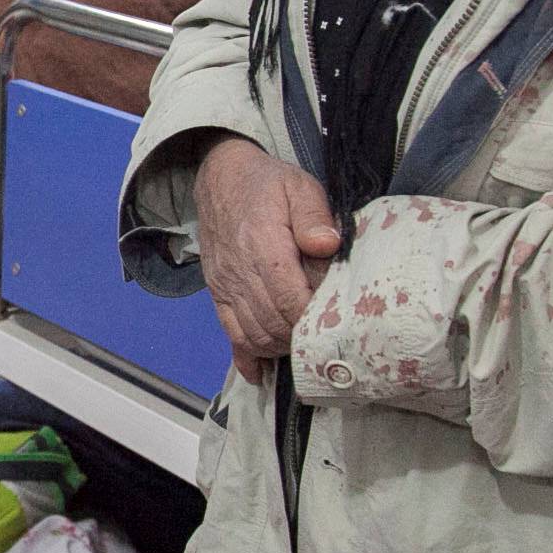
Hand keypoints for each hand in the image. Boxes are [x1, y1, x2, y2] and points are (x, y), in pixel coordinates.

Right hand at [195, 134, 340, 383]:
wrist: (220, 179)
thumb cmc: (267, 185)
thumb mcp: (298, 186)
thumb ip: (314, 214)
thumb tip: (327, 245)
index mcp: (263, 246)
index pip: (290, 299)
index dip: (312, 318)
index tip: (334, 322)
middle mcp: (240, 272)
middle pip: (272, 324)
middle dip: (300, 337)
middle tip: (325, 338)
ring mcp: (226, 286)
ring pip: (252, 335)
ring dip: (279, 348)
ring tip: (303, 347)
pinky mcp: (218, 293)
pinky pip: (230, 333)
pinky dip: (247, 356)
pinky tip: (262, 373)